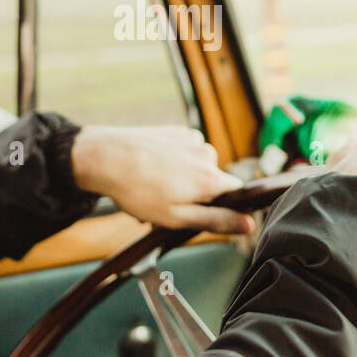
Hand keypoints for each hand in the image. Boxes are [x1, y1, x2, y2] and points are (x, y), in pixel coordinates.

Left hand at [70, 125, 254, 235]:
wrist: (106, 157)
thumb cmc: (138, 192)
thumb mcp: (177, 217)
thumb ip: (217, 220)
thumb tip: (250, 225)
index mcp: (211, 179)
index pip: (237, 194)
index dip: (221, 207)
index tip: (198, 212)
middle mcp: (207, 155)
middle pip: (214, 180)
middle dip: (196, 193)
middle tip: (166, 204)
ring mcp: (192, 140)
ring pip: (198, 166)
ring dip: (182, 178)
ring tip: (155, 187)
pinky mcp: (177, 131)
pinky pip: (185, 151)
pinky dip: (173, 161)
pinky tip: (152, 169)